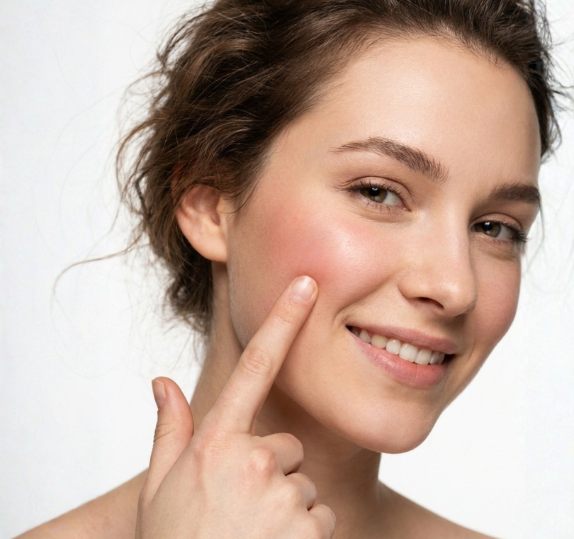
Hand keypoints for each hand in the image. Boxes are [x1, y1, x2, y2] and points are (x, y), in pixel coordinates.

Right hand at [136, 276, 335, 538]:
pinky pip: (319, 517)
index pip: (256, 366)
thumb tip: (162, 382)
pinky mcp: (310, 527)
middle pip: (286, 447)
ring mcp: (284, 494)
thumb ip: (168, 430)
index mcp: (216, 442)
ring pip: (303, 485)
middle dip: (271, 472)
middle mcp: (253, 459)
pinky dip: (302, 534)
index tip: (306, 286)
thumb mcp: (160, 489)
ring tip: (252, 534)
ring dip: (285, 506)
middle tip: (239, 508)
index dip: (283, 321)